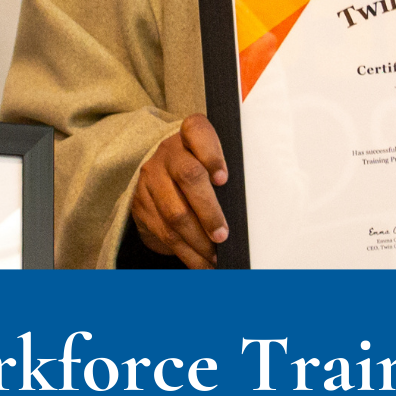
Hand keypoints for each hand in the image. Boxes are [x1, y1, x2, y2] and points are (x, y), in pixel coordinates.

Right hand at [129, 114, 229, 268]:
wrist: (160, 171)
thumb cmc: (199, 167)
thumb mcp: (211, 159)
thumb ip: (225, 173)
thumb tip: (254, 207)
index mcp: (190, 135)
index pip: (198, 132)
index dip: (212, 155)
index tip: (223, 179)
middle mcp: (168, 153)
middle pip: (189, 177)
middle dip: (208, 211)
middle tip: (223, 235)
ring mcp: (151, 178)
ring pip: (175, 212)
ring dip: (198, 240)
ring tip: (216, 256)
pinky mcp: (142, 204)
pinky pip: (164, 233)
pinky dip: (187, 253)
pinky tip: (203, 264)